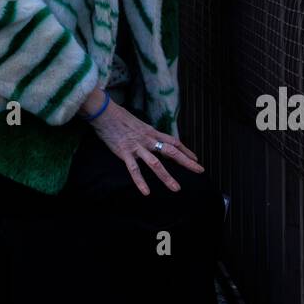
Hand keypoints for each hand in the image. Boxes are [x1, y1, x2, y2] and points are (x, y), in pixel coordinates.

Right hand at [83, 94, 203, 195]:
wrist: (104, 111)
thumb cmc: (119, 117)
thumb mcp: (138, 124)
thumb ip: (146, 133)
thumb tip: (153, 140)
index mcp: (151, 132)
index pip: (173, 141)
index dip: (185, 150)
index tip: (195, 158)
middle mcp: (148, 139)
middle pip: (171, 151)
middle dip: (186, 162)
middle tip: (199, 170)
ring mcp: (136, 147)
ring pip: (155, 164)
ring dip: (167, 177)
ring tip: (176, 188)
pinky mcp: (124, 152)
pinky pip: (134, 169)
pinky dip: (140, 181)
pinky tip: (146, 192)